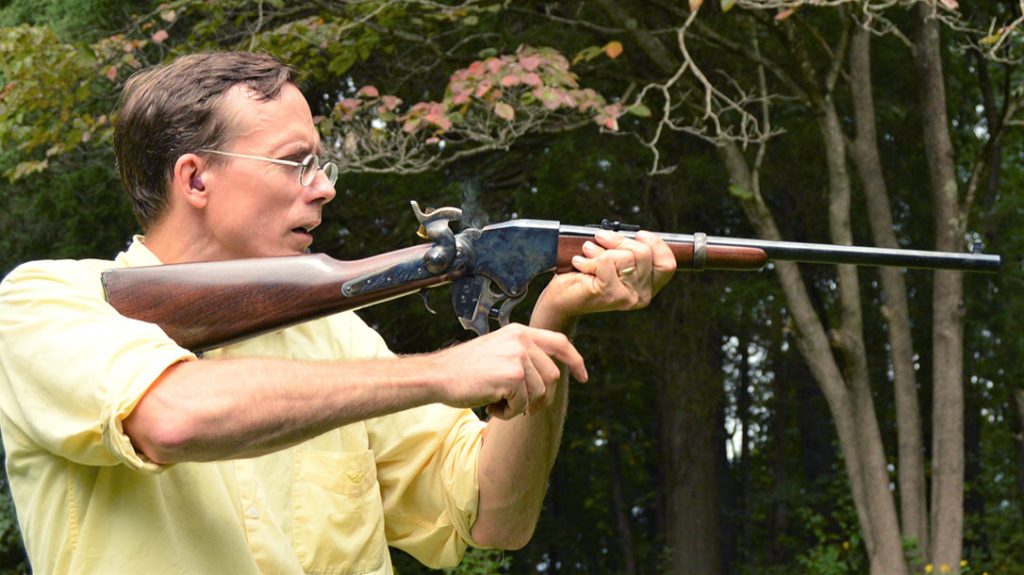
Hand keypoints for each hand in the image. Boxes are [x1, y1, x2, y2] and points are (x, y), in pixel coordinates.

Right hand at [430, 323, 587, 418]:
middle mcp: (522, 340)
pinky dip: (508, 412)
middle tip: (523, 409)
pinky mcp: (513, 376)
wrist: (437, 376)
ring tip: (496, 402)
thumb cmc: (463, 370)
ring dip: (520, 406)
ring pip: (539, 393)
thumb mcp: (497, 352)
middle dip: (542, 398)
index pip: (560, 342)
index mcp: (519, 332)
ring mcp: (518, 356)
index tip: (583, 376)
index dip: (575, 360)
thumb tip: (550, 379)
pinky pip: (523, 404)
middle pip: (553, 375)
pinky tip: (490, 405)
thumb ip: (522, 357)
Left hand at [532, 229, 675, 328]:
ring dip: (602, 249)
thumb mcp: (613, 262)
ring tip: (588, 252)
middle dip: (619, 240)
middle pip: (644, 253)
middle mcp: (642, 296)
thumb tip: (633, 233)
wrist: (560, 300)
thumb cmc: (584, 278)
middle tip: (600, 238)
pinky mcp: (610, 294)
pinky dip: (589, 258)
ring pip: (627, 256)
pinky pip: (607, 262)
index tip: (639, 234)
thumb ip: (628, 252)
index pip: (667, 264)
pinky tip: (580, 263)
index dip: (656, 244)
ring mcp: (627, 297)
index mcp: (647, 288)